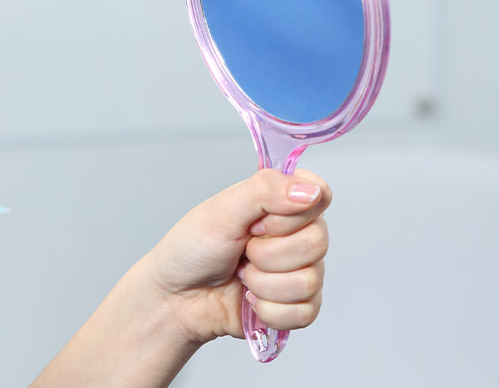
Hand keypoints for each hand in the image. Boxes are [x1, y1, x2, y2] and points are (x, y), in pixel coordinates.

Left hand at [143, 168, 331, 346]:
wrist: (174, 299)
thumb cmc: (193, 248)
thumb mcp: (224, 209)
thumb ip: (268, 189)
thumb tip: (311, 192)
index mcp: (288, 201)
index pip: (320, 197)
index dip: (289, 215)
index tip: (257, 222)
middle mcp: (301, 232)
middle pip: (317, 242)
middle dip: (268, 254)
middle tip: (243, 251)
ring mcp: (302, 270)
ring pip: (308, 280)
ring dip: (263, 284)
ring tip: (242, 276)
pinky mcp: (297, 306)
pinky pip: (304, 312)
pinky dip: (269, 311)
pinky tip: (250, 301)